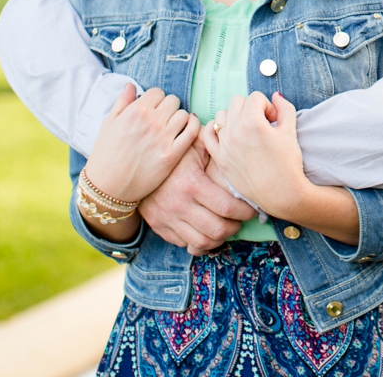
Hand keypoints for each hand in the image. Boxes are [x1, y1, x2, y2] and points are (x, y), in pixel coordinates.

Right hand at [84, 84, 198, 203]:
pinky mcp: (173, 154)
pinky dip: (193, 126)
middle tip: (161, 118)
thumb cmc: (105, 154)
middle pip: (173, 101)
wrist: (108, 187)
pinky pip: (193, 131)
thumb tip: (131, 85)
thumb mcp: (108, 124)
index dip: (155, 99)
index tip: (152, 108)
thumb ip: (122, 102)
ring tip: (171, 126)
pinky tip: (187, 128)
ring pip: (184, 114)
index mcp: (136, 111)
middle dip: (167, 107)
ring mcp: (164, 138)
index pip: (158, 92)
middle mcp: (152, 122)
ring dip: (179, 118)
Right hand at [139, 142, 257, 254]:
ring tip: (226, 228)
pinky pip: (185, 244)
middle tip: (240, 221)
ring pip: (202, 243)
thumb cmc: (169, 155)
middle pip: (217, 230)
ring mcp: (168, 219)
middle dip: (235, 228)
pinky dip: (200, 243)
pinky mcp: (160, 227)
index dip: (245, 212)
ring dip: (219, 239)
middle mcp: (179, 206)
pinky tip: (207, 232)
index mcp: (192, 184)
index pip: (227, 208)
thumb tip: (234, 139)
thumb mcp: (190, 145)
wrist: (130, 168)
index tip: (252, 209)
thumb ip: (213, 143)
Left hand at [200, 92, 308, 218]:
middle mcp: (234, 131)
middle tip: (263, 124)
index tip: (275, 120)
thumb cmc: (287, 164)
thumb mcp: (290, 131)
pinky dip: (215, 129)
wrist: (281, 194)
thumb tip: (275, 97)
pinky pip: (207, 134)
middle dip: (251, 108)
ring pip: (222, 115)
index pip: (256, 98)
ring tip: (248, 131)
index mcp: (252, 122)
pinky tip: (228, 134)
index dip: (268, 106)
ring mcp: (224, 145)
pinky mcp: (220, 158)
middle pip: (237, 102)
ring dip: (234, 117)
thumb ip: (284, 108)